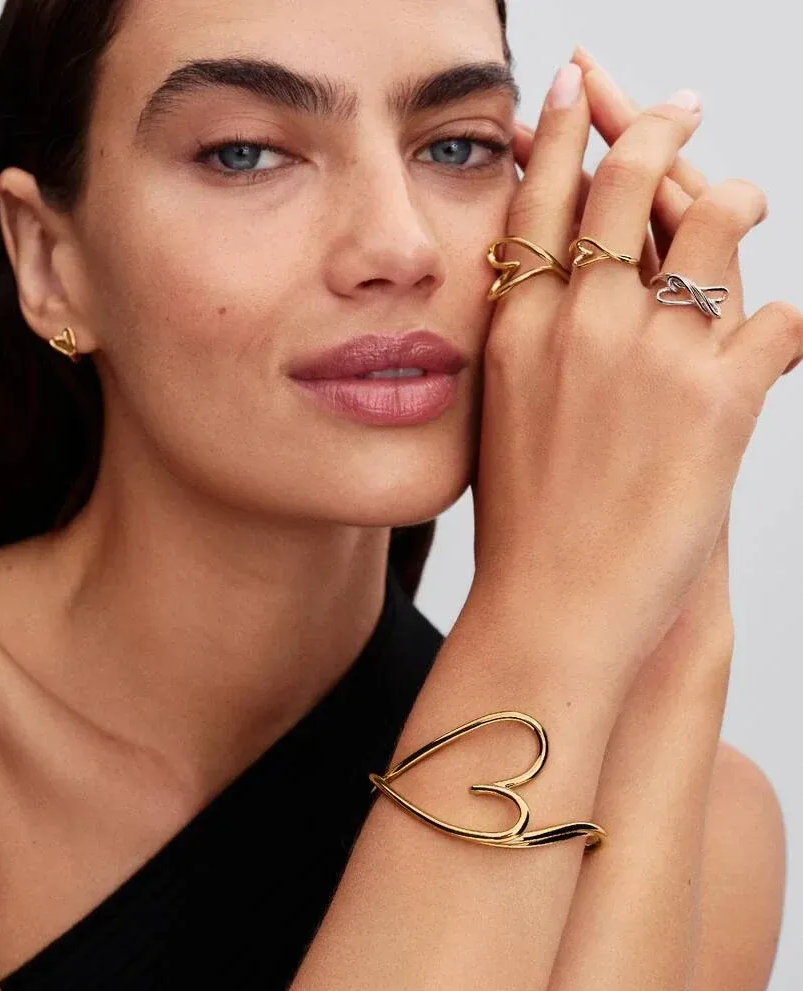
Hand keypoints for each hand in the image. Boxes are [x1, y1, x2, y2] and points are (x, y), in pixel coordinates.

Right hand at [469, 63, 801, 693]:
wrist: (552, 607)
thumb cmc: (527, 528)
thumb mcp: (508, 420)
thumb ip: (539, 349)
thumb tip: (569, 301)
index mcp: (520, 331)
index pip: (542, 202)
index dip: (562, 137)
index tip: (572, 90)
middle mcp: (580, 325)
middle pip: (628, 186)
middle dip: (658, 127)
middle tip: (682, 105)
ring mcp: (650, 357)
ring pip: (717, 228)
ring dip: (741, 203)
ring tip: (750, 202)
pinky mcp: (717, 401)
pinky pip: (779, 322)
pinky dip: (783, 329)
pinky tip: (775, 346)